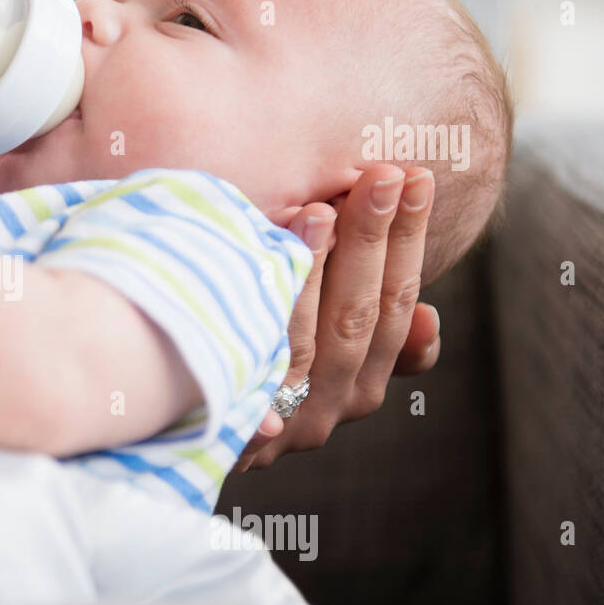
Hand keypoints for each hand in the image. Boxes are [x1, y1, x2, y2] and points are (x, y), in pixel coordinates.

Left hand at [234, 164, 439, 471]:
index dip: (409, 244)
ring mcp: (281, 417)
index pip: (398, 309)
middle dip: (377, 241)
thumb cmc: (257, 372)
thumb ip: (371, 337)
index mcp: (362, 389)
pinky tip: (269, 254)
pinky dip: (270, 301)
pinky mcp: (236, 415)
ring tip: (327, 205)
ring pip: (313, 337)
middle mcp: (330, 409)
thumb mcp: (320, 360)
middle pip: (362, 317)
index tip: (417, 179)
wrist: (176, 430)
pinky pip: (257, 352)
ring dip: (321, 266)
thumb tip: (428, 319)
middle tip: (386, 174)